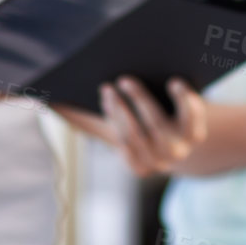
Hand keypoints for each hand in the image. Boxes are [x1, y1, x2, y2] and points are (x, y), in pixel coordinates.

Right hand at [53, 76, 207, 176]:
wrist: (188, 136)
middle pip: (138, 133)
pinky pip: (192, 117)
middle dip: (122, 108)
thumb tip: (47, 101)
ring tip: (129, 80)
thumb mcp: (116, 129)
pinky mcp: (197, 133)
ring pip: (158, 123)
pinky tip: (174, 82)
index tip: (103, 91)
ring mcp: (180, 148)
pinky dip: (185, 99)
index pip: (123, 141)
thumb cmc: (141, 128)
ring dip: (142, 99)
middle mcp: (160, 160)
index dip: (113, 115)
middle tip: (112, 84)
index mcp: (138, 164)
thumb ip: (84, 120)